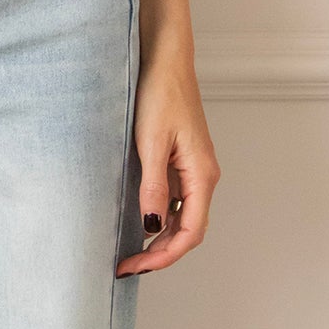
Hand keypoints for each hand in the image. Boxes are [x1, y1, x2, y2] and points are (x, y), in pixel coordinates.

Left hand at [116, 51, 218, 275]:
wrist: (166, 61)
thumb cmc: (161, 94)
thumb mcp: (152, 143)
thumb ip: (153, 186)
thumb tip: (154, 226)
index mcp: (202, 175)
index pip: (190, 233)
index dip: (163, 257)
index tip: (134, 267)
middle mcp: (203, 177)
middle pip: (188, 232)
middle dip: (159, 254)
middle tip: (125, 266)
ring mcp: (193, 170)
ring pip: (182, 218)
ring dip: (160, 240)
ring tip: (129, 251)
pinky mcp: (182, 162)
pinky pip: (175, 201)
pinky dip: (159, 218)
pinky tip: (138, 222)